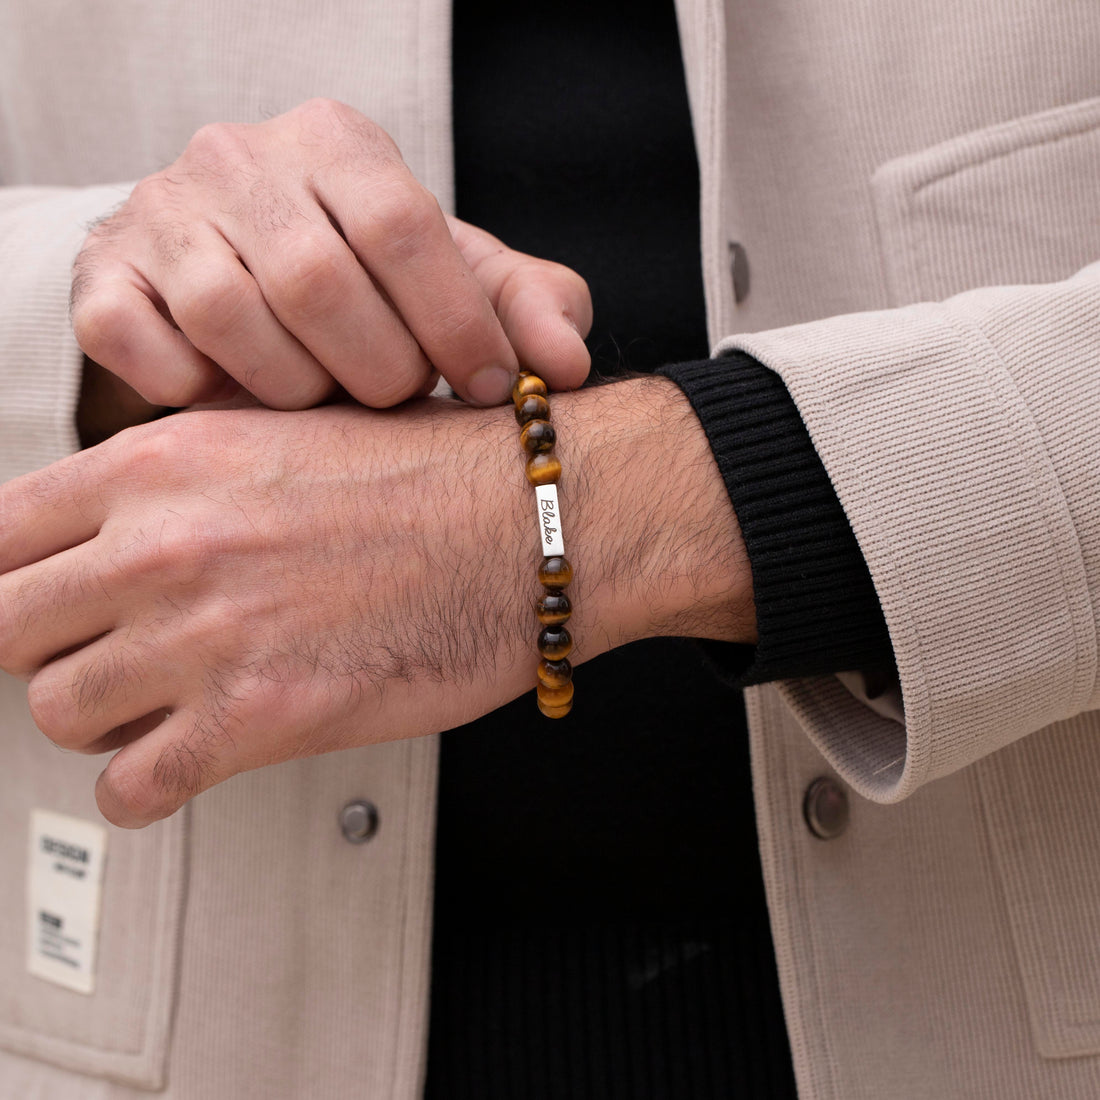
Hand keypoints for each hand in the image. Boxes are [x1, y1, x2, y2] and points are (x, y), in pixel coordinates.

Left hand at [0, 379, 752, 827]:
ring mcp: (205, 635)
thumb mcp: (287, 430)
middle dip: (49, 648)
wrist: (532, 521)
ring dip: (99, 719)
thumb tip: (125, 523)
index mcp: (165, 462)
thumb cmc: (439, 473)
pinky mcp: (259, 718)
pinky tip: (185, 762)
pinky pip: (132, 788)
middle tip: (102, 654)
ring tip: (153, 709)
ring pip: (57, 712)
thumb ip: (187, 476)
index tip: (42, 601)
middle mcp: (166, 545)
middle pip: (8, 627)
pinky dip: (146, 787)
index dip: (14, 576)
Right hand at [70, 98, 591, 409]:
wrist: (235, 268)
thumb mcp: (451, 279)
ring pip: (231, 320)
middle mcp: (241, 159)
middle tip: (399, 397)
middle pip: (318, 281)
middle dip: (378, 367)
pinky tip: (241, 395)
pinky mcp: (106, 278)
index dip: (455, 322)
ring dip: (297, 389)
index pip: (404, 227)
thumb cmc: (365, 281)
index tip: (489, 388)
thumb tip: (568, 366)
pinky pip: (146, 351)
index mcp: (339, 142)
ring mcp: (162, 215)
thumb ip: (520, 306)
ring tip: (327, 398)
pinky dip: (203, 393)